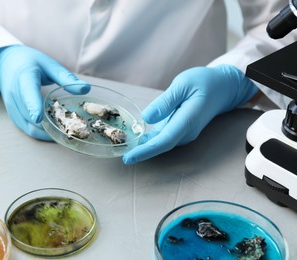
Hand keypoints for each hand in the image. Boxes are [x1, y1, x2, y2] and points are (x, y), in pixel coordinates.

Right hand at [0, 45, 89, 139]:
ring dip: (44, 133)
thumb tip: (86, 89)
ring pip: (27, 126)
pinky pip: (26, 128)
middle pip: (28, 115)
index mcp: (24, 77)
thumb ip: (66, 78)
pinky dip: (39, 133)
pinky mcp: (13, 115)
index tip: (38, 118)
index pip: (27, 93)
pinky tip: (53, 133)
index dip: (33, 106)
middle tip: (67, 131)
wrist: (5, 64)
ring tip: (63, 134)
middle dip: (47, 126)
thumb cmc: (31, 63)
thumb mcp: (49, 65)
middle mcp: (15, 94)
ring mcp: (12, 106)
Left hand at [123, 64, 257, 163]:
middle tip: (119, 152)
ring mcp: (183, 132)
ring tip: (122, 147)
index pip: (163, 141)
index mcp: (187, 121)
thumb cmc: (204, 82)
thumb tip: (147, 118)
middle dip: (139, 152)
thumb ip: (165, 102)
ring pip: (160, 143)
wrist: (223, 88)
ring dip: (142, 147)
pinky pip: (162, 137)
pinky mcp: (179, 129)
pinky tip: (135, 139)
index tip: (128, 157)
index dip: (145, 151)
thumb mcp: (183, 84)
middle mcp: (185, 132)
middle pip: (160, 146)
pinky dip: (148, 140)